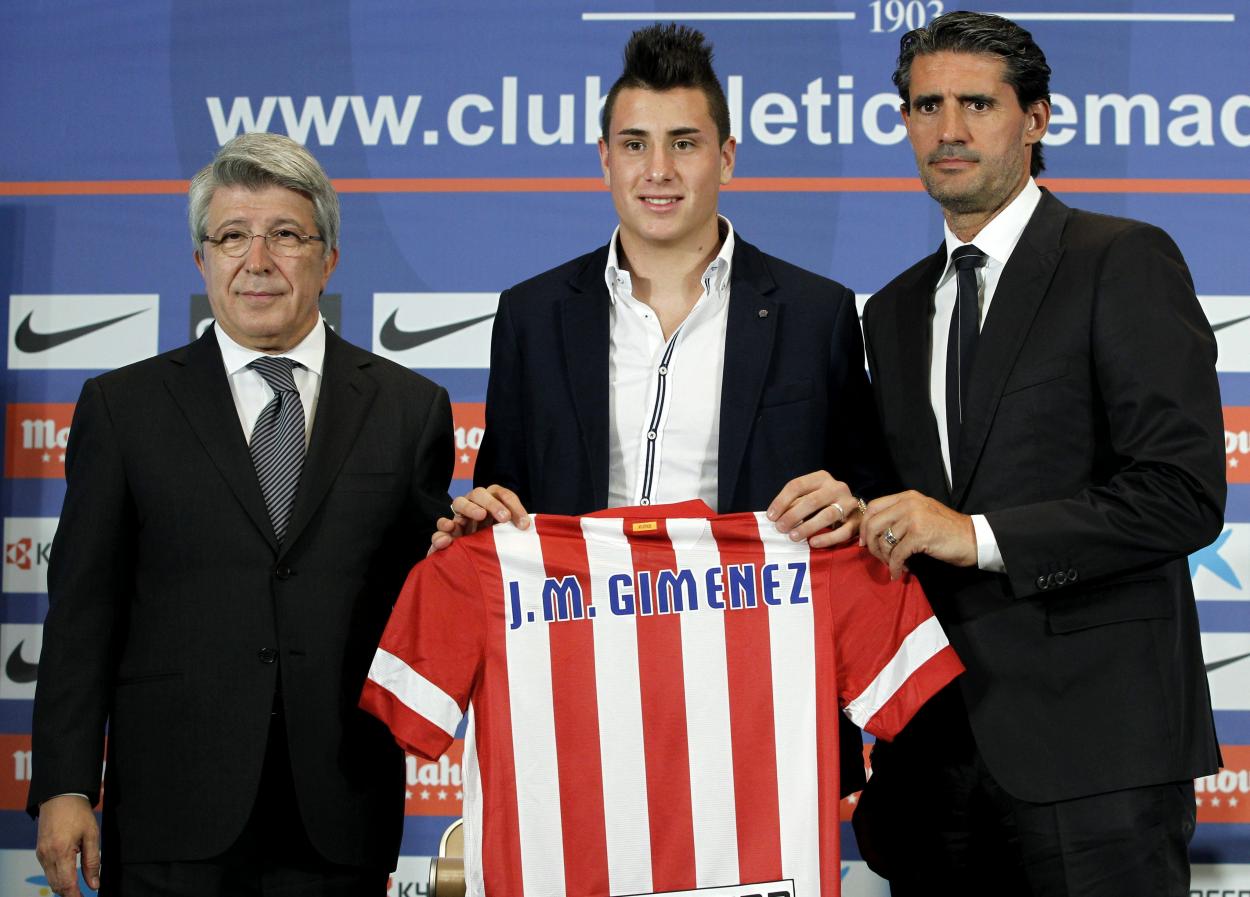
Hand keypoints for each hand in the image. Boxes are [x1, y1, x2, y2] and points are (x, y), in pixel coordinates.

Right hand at [35, 794, 99, 896]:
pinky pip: (48, 870)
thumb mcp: (92, 835)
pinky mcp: (40, 851)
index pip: (66, 883)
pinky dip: (58, 876)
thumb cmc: (78, 813)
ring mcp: (41, 854)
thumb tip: (94, 883)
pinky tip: (69, 874)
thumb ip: (93, 861)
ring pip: (50, 879)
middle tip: (82, 895)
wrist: (61, 797)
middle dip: (69, 893)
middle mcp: (47, 855)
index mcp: (61, 851)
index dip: (75, 895)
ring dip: (63, 885)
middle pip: (56, 885)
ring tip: (78, 887)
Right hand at [428, 485, 530, 554]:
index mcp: (493, 500)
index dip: (515, 507)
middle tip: (504, 517)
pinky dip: (443, 528)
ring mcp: (459, 515)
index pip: (504, 496)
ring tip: (480, 516)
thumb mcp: (509, 535)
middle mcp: (475, 503)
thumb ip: (514, 529)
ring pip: (459, 503)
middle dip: (493, 504)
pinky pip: (441, 526)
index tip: (524, 525)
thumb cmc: (498, 542)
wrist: (475, 560)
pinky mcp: (447, 531)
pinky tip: (449, 534)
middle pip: (480, 493)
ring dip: (470, 508)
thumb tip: (525, 527)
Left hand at [766, 470, 860, 548]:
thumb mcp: (808, 497)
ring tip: (793, 536)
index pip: (797, 485)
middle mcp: (837, 487)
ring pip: (828, 515)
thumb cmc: (823, 504)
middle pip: (812, 500)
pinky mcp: (858, 521)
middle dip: (793, 515)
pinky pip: (843, 531)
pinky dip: (827, 538)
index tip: (770, 517)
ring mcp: (849, 503)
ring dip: (808, 527)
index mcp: (821, 478)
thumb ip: (793, 504)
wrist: (853, 510)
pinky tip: (813, 543)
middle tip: (780, 528)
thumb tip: (774, 517)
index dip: (781, 501)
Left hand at [859, 490, 976, 579]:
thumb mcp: (921, 513)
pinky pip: (897, 554)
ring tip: (894, 565)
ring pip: (884, 541)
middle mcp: (908, 503)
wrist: (973, 538)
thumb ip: (900, 515)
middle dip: (870, 545)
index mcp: (907, 497)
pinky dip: (895, 567)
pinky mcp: (920, 535)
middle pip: (873, 524)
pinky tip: (899, 572)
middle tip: (877, 558)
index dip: (864, 526)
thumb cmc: (946, 530)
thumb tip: (873, 531)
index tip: (864, 541)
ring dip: (885, 558)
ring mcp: (914, 518)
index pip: (873, 507)